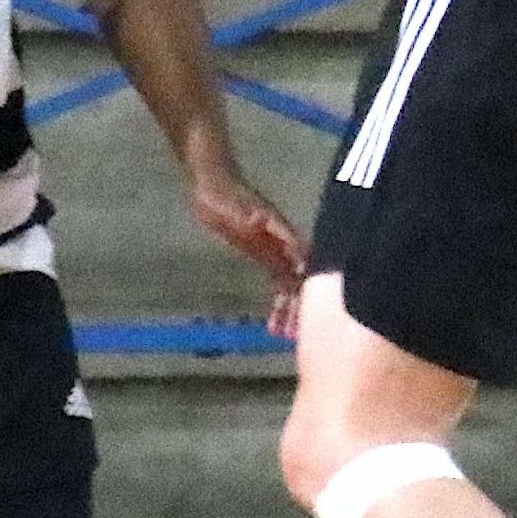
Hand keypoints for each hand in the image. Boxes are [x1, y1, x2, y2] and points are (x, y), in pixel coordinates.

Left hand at [185, 161, 309, 338]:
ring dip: (288, 308)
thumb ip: (249, 218)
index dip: (304, 288)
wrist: (211, 181)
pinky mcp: (262, 252)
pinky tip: (274, 319)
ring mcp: (274, 248)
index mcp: (281, 233)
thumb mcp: (233, 208)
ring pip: (288, 282)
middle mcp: (284, 243)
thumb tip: (260, 223)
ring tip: (282, 334)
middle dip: (298, 306)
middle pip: (298, 278)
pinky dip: (277, 300)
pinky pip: (276, 280)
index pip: (301, 264)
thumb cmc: (221, 194)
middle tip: (290, 335)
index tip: (305, 313)